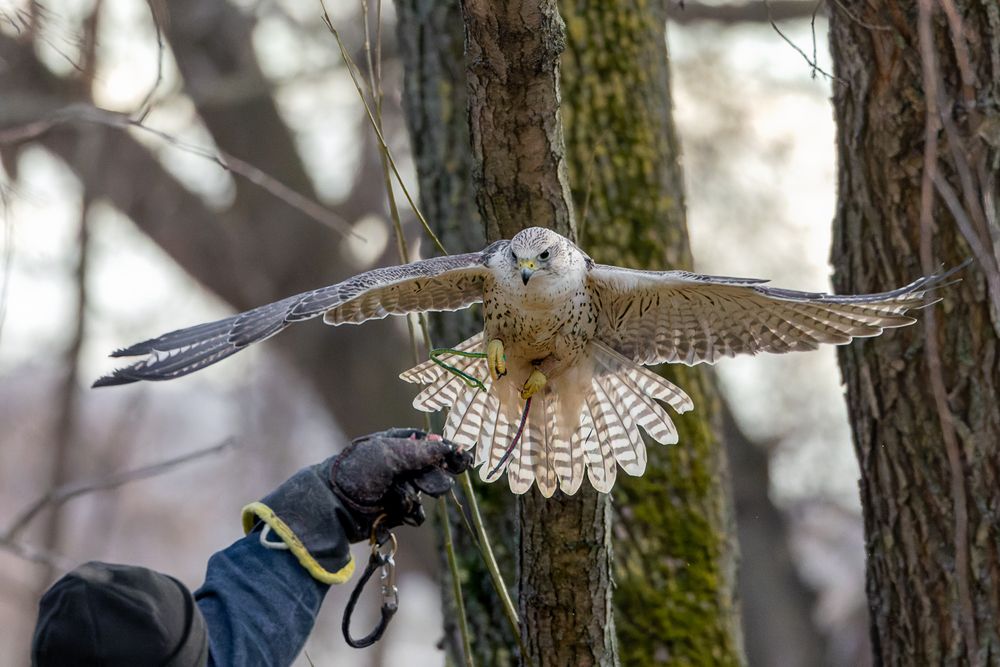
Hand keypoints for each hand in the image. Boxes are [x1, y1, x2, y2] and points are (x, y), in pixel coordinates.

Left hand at [330, 429, 470, 535]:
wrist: (334, 506)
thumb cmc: (358, 472)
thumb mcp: (390, 454)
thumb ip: (421, 451)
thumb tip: (446, 445)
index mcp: (395, 444)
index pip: (428, 443)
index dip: (444, 448)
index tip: (460, 454)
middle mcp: (399, 465)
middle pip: (432, 467)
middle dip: (437, 472)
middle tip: (446, 473)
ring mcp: (398, 488)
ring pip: (427, 490)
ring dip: (421, 491)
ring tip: (405, 494)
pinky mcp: (396, 511)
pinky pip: (417, 511)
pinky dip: (410, 510)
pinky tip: (398, 508)